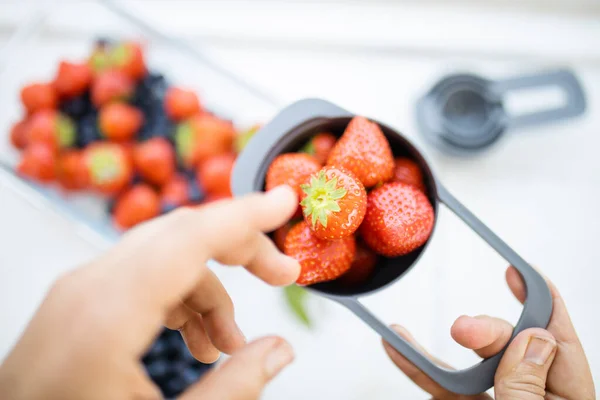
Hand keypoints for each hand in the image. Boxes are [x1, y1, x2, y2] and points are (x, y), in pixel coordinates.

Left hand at [0, 186, 300, 399]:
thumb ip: (231, 390)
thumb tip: (278, 350)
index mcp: (106, 315)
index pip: (191, 236)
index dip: (246, 214)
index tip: (284, 200)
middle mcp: (87, 288)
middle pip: (181, 235)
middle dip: (240, 250)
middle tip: (282, 274)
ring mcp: (77, 292)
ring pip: (164, 257)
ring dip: (209, 288)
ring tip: (229, 341)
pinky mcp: (76, 303)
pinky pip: (142, 279)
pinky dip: (180, 299)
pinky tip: (194, 341)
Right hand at [383, 266, 594, 398]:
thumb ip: (527, 389)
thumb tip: (533, 339)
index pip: (558, 343)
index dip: (542, 301)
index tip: (519, 270)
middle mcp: (533, 398)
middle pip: (512, 351)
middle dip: (483, 332)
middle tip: (461, 327)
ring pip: (470, 368)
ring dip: (434, 348)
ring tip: (404, 331)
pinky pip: (443, 387)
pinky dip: (418, 369)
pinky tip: (397, 347)